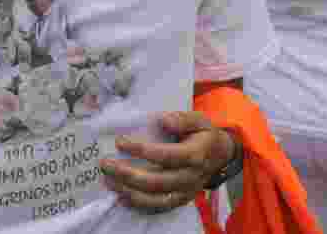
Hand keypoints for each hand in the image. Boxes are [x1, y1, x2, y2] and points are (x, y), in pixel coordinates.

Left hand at [99, 111, 236, 213]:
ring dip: (128, 191)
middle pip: (155, 181)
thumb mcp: (199, 120)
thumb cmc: (204, 135)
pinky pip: (157, 207)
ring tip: (108, 181)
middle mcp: (190, 177)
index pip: (165, 155)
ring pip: (154, 198)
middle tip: (105, 164)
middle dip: (126, 174)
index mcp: (195, 155)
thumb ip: (182, 119)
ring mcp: (185, 192)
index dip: (141, 150)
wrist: (220, 156)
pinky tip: (121, 196)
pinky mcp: (180, 200)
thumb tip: (163, 120)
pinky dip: (138, 204)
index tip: (120, 141)